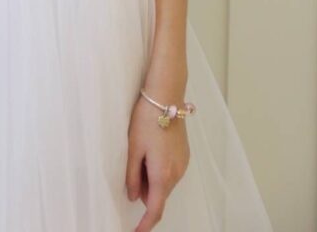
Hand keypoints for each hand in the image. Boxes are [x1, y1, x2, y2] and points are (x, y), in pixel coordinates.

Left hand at [125, 94, 190, 231]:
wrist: (166, 97)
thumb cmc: (146, 120)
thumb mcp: (133, 148)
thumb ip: (132, 176)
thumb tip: (134, 197)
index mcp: (163, 175)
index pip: (155, 209)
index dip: (145, 225)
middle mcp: (177, 173)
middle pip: (160, 195)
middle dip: (145, 194)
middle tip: (131, 171)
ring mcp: (183, 164)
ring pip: (165, 183)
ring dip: (152, 180)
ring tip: (140, 154)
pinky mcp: (184, 154)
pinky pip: (170, 171)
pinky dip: (159, 170)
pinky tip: (150, 151)